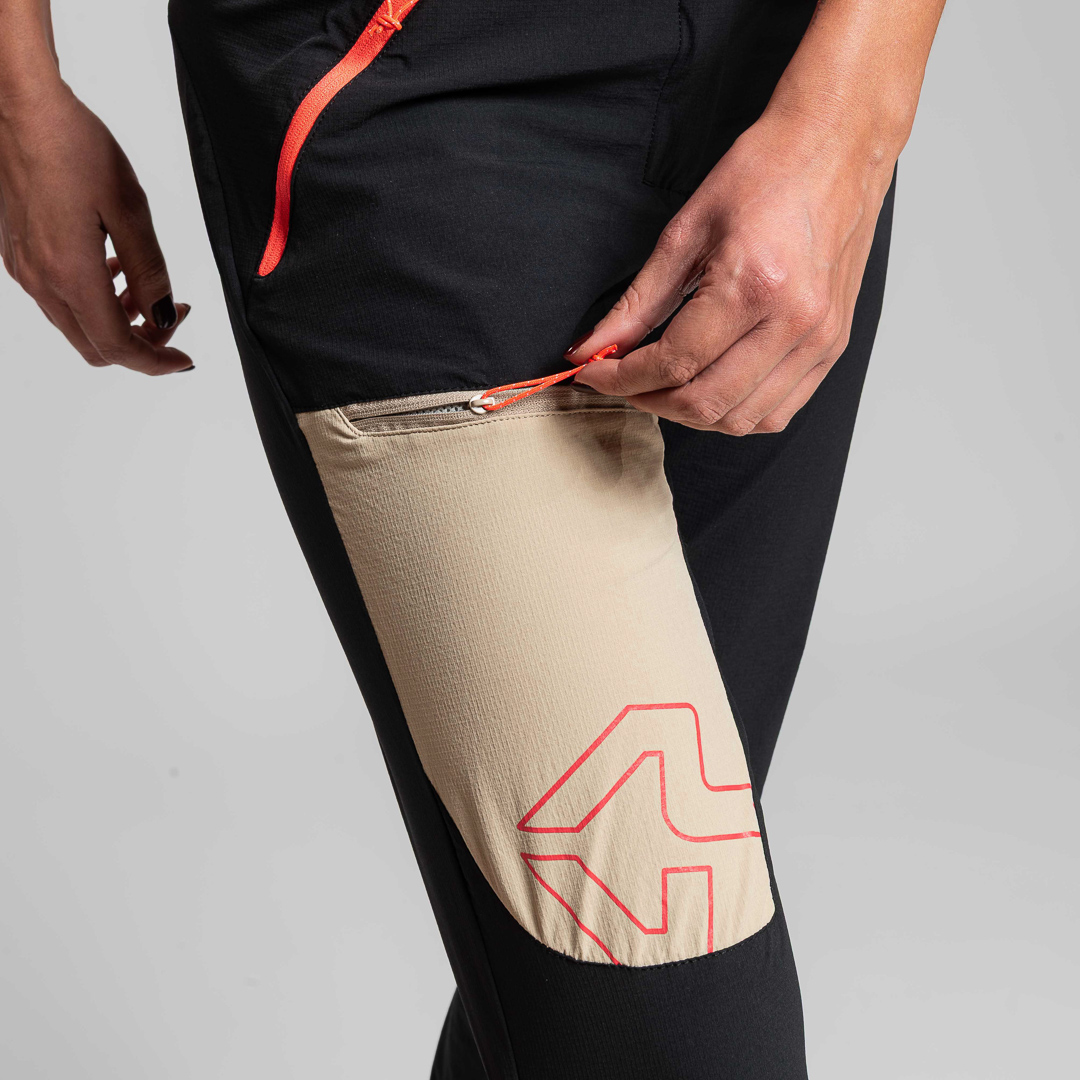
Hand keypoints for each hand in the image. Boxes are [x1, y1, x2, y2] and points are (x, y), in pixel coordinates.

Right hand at [0, 81, 191, 373]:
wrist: (20, 106)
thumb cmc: (73, 146)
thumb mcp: (131, 211)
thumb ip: (149, 272)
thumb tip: (163, 316)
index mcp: (71, 275)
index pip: (119, 347)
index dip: (156, 362)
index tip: (183, 359)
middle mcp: (41, 281)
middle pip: (96, 347)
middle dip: (140, 344)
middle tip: (171, 314)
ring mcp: (24, 269)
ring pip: (77, 325)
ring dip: (117, 320)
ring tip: (144, 286)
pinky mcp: (16, 254)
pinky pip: (59, 299)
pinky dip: (93, 300)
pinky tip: (112, 267)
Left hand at [569, 108, 894, 434]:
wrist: (837, 146)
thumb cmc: (766, 174)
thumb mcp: (685, 231)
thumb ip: (637, 303)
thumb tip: (594, 347)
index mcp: (753, 285)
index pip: (673, 363)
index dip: (622, 378)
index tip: (592, 372)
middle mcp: (793, 321)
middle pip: (706, 402)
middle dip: (650, 400)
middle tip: (623, 381)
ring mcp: (819, 339)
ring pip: (741, 419)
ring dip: (691, 414)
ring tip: (662, 386)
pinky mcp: (832, 347)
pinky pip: (777, 412)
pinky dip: (735, 413)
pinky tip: (710, 387)